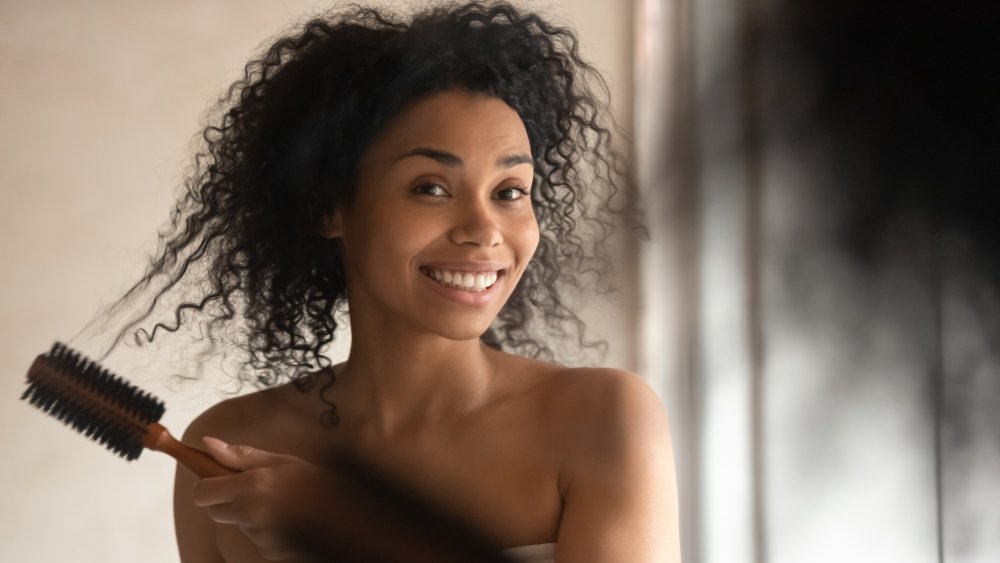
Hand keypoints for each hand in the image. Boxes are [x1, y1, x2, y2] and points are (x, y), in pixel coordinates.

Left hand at [192, 437, 334, 560]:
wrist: (347, 517)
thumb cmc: (317, 484)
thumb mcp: (282, 461)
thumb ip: (242, 455)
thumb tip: (208, 443)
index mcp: (253, 485)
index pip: (203, 493)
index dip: (206, 486)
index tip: (217, 480)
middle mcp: (252, 513)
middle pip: (215, 512)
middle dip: (227, 501)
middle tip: (255, 490)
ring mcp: (259, 535)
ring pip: (239, 523)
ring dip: (251, 515)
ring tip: (282, 504)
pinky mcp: (268, 551)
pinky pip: (256, 537)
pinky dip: (265, 529)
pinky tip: (288, 519)